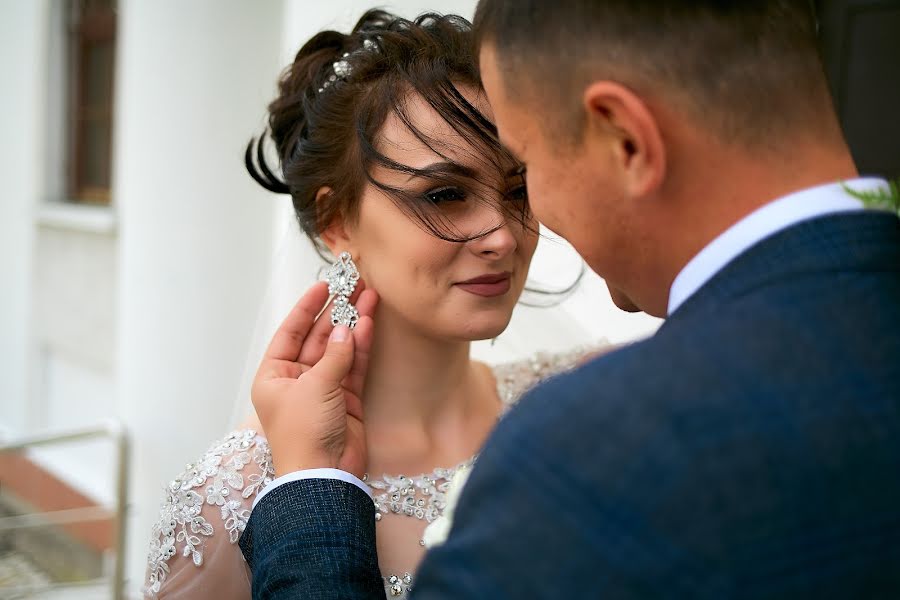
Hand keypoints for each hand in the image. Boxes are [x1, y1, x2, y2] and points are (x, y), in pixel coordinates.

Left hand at [251, 280, 378, 478]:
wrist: (324, 475)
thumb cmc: (303, 433)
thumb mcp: (314, 387)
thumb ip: (333, 355)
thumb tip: (347, 329)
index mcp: (274, 377)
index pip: (290, 333)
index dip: (306, 308)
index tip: (323, 285)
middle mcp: (297, 380)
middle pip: (317, 338)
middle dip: (335, 313)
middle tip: (353, 287)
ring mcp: (324, 389)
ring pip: (339, 349)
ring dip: (353, 325)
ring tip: (368, 298)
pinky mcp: (347, 400)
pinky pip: (354, 366)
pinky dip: (362, 346)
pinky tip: (369, 324)